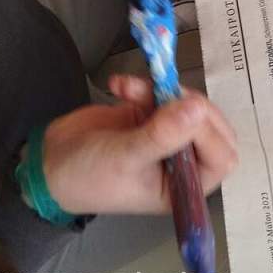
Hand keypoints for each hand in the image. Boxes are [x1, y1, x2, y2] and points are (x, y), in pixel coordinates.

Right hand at [42, 75, 237, 215]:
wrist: (50, 162)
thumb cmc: (87, 176)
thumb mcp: (124, 158)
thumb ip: (161, 135)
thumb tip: (198, 109)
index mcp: (185, 187)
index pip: (222, 157)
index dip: (210, 133)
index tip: (185, 113)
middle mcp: (184, 163)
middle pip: (211, 125)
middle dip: (188, 105)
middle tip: (162, 95)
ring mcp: (171, 136)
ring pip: (189, 104)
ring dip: (163, 91)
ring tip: (129, 91)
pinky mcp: (155, 115)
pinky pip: (165, 93)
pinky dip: (145, 85)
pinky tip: (120, 86)